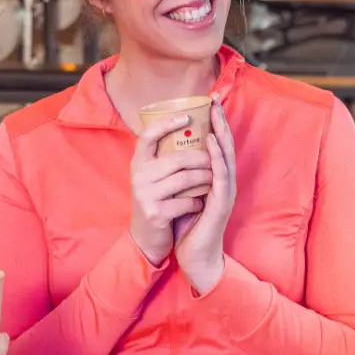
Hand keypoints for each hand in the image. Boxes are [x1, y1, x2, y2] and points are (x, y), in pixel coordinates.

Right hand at [129, 113, 211, 264]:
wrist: (147, 237)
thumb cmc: (157, 200)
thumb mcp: (154, 176)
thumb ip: (164, 157)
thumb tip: (191, 127)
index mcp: (138, 162)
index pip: (148, 135)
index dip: (166, 124)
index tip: (187, 117)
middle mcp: (138, 176)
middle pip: (178, 159)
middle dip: (202, 159)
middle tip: (216, 160)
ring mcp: (145, 195)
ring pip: (186, 179)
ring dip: (205, 179)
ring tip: (213, 180)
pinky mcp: (155, 213)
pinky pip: (186, 201)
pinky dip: (197, 201)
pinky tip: (200, 203)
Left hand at [174, 100, 236, 293]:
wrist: (196, 257)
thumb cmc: (189, 226)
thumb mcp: (184, 194)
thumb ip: (182, 175)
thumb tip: (167, 153)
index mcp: (215, 179)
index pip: (216, 145)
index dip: (214, 123)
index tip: (209, 101)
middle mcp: (223, 182)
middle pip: (225, 145)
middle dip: (220, 121)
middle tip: (215, 98)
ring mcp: (225, 192)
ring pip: (226, 157)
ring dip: (222, 134)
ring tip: (216, 114)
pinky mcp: (221, 203)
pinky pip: (220, 176)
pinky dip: (218, 158)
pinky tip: (213, 144)